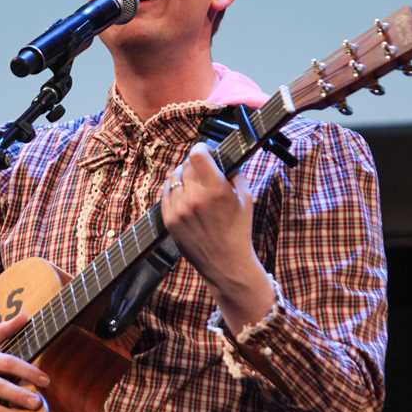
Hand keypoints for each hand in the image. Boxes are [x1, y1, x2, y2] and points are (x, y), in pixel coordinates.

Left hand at [161, 142, 274, 332]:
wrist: (225, 263)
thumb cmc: (239, 230)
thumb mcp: (246, 198)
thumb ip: (234, 173)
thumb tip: (223, 156)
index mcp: (216, 190)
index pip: (197, 154)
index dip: (202, 148)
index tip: (206, 150)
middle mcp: (194, 198)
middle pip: (186, 165)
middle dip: (195, 164)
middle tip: (203, 169)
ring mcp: (178, 209)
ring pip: (173, 177)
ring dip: (183, 175)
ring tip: (194, 183)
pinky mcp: (169, 219)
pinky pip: (165, 192)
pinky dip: (173, 188)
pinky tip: (184, 193)